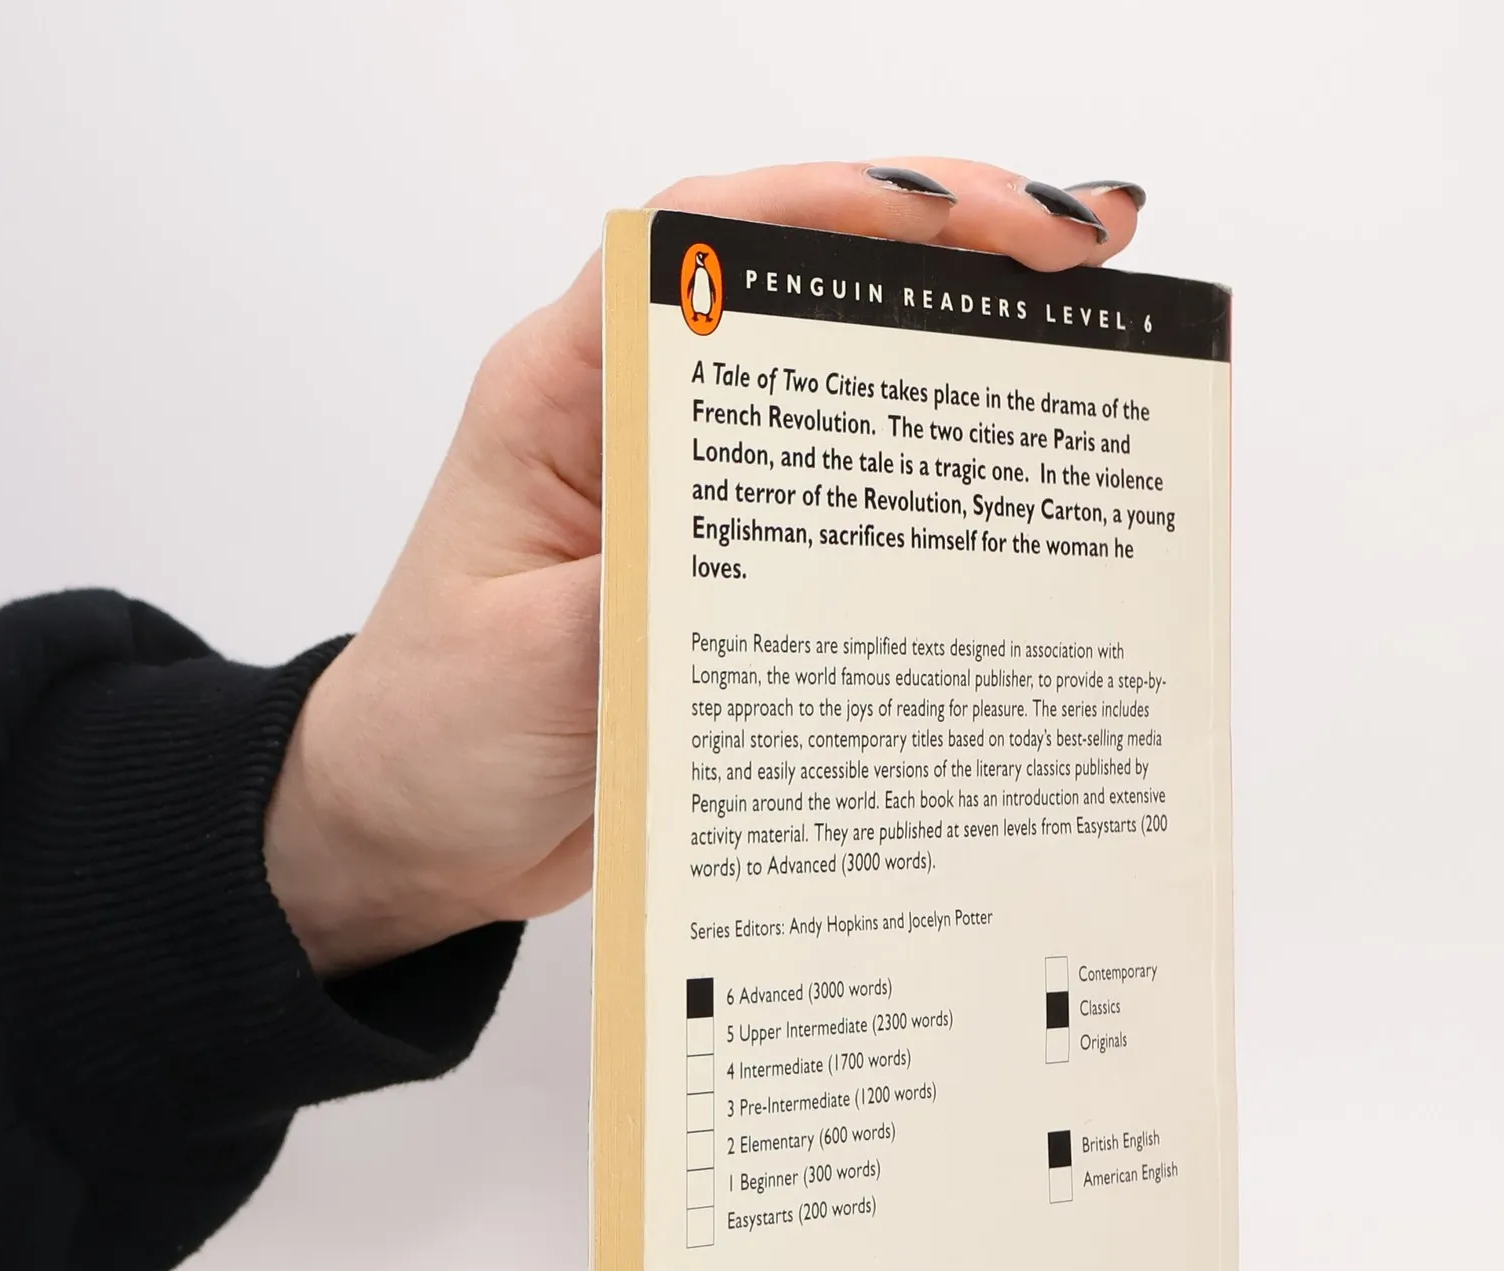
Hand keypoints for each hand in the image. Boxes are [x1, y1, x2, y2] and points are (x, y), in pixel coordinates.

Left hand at [263, 160, 1144, 975]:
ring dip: (953, 358)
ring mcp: (688, 498)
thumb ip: (639, 596)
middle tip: (1084, 258)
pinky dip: (927, 487)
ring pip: (835, 390)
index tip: (974, 217)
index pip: (702, 244)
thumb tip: (761, 550)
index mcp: (560, 399)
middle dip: (944, 254)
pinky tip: (1009, 497)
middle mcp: (634, 425)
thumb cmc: (434, 735)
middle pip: (797, 290)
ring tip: (1085, 345)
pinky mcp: (728, 574)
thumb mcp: (530, 668)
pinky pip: (841, 507)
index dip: (842, 206)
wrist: (419, 831)